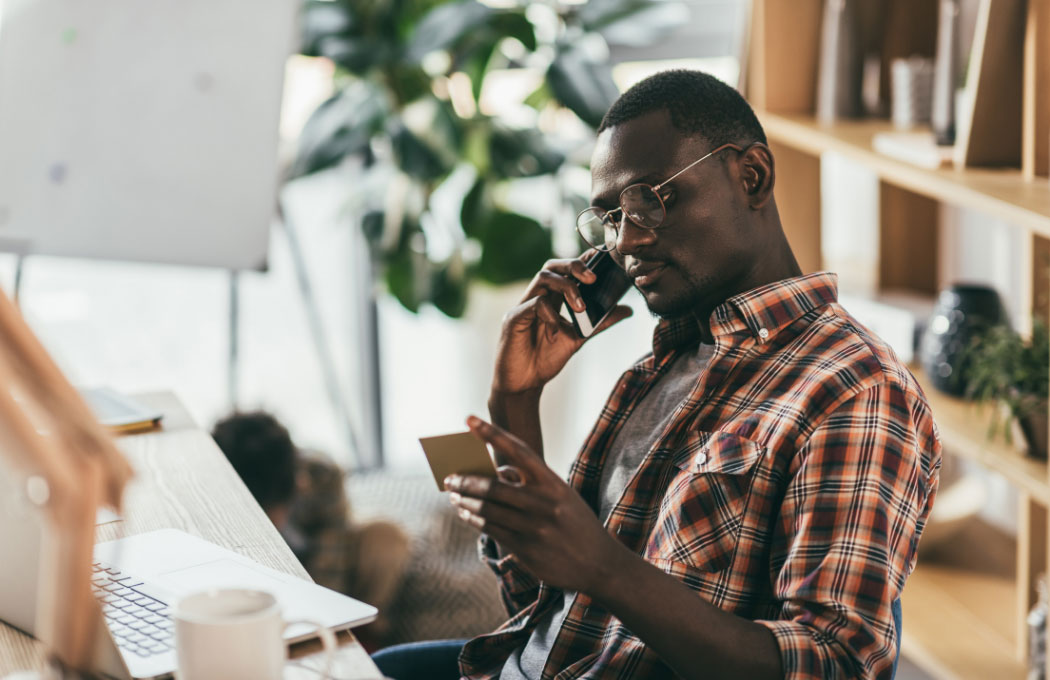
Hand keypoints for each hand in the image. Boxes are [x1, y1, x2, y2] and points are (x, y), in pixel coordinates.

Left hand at [445, 415, 625, 593]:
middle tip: (449, 477)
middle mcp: (543, 503)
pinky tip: (465, 513)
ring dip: (465, 500)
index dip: (492, 433)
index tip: (469, 419)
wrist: (600, 565)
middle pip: (493, 486)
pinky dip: (473, 519)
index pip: (518, 450)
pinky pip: (490, 529)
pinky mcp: (525, 549)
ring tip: (454, 495)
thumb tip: (496, 473)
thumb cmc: (575, 524)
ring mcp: (534, 528)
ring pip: (487, 509)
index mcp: (553, 483)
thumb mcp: (561, 496)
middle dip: (465, 480)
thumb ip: (531, 482)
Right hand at [492, 254, 631, 395]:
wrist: (524, 384)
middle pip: (552, 266)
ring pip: (542, 277)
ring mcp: (524, 306)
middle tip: (593, 279)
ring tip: (580, 307)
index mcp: (551, 299)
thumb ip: (600, 322)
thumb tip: (627, 309)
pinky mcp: (513, 318)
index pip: (565, 270)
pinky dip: (550, 313)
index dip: (582, 262)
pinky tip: (556, 330)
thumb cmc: (545, 359)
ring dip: (566, 287)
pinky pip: (534, 304)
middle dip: (574, 266)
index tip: (602, 261)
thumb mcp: (579, 338)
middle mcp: (536, 297)